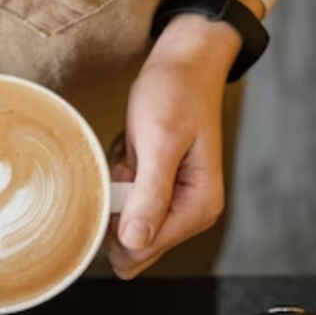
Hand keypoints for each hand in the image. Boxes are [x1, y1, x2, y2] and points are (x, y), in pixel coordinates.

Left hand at [108, 12, 241, 278]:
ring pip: (126, 227)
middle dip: (118, 211)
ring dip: (117, 196)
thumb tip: (135, 242)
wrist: (184, 65)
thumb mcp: (159, 140)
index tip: (117, 182)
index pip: (143, 250)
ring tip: (131, 158)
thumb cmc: (175, 94)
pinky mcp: (161, 192)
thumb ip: (150, 193)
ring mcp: (176, 205)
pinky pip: (126, 206)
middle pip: (134, 246)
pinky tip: (131, 157)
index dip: (116, 224)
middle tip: (126, 168)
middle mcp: (192, 213)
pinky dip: (119, 184)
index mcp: (199, 207)